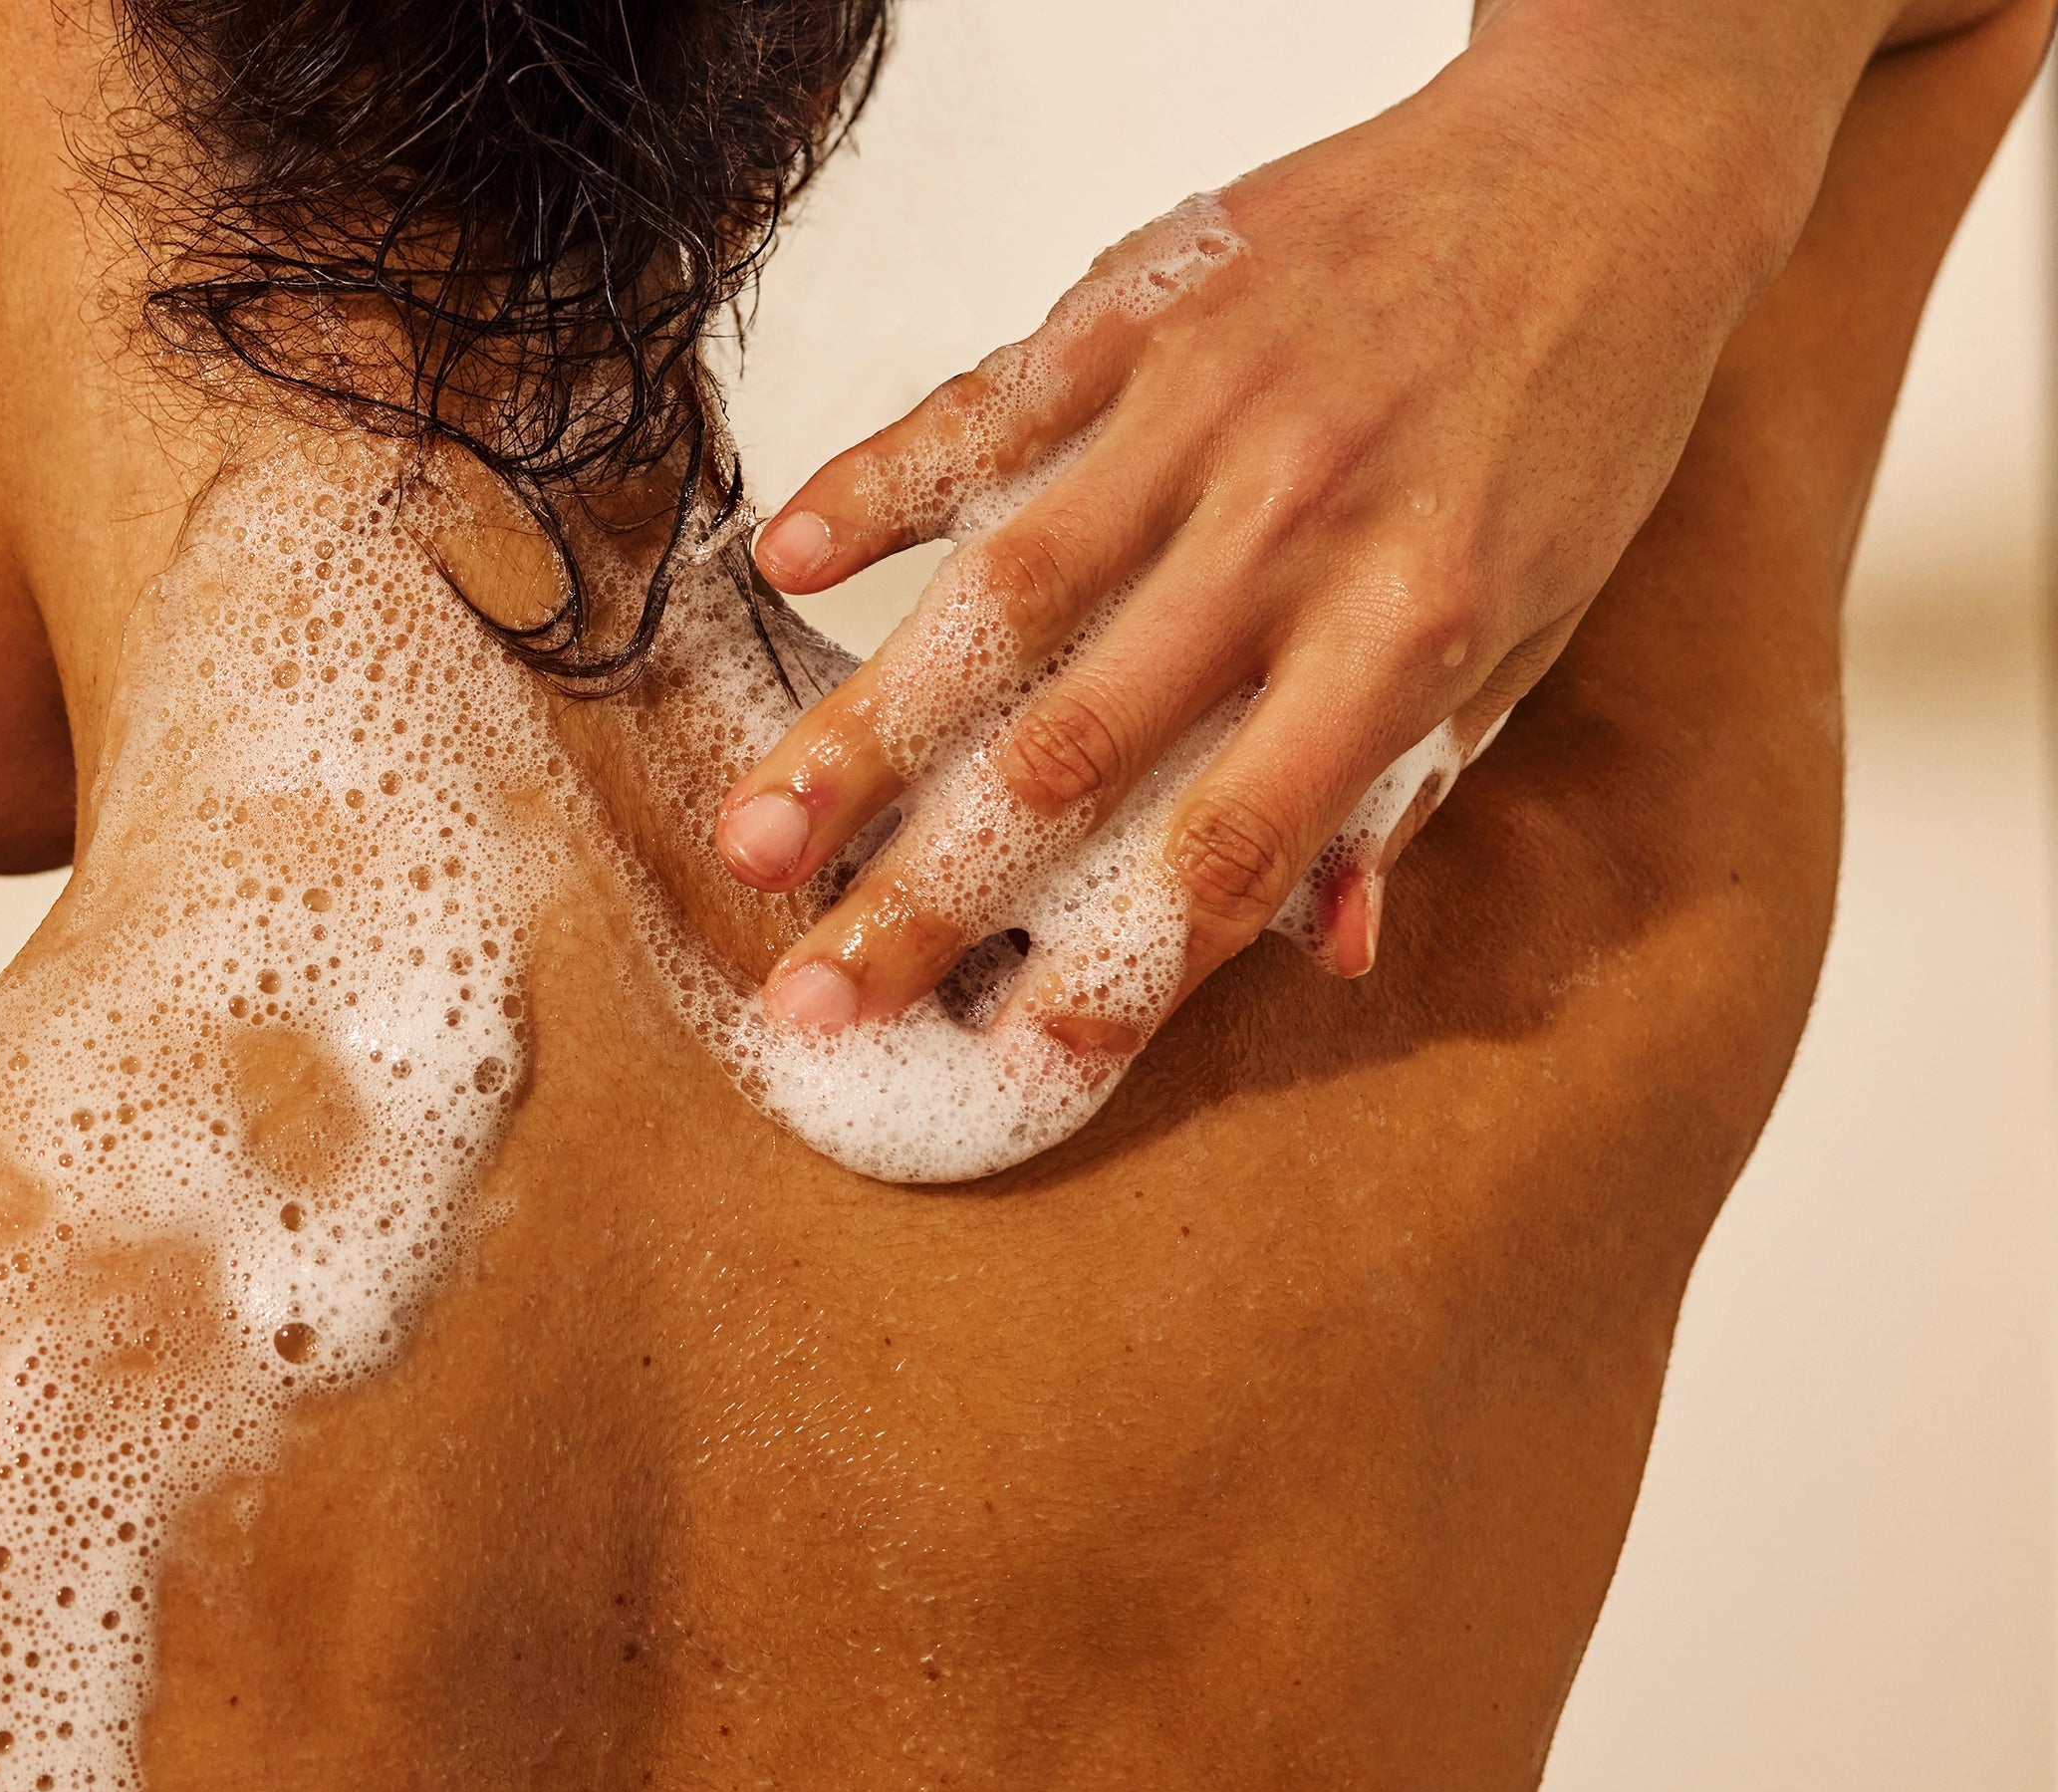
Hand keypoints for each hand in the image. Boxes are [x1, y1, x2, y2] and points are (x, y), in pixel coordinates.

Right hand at [712, 16, 1833, 1053]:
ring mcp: (1202, 415)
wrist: (1610, 159)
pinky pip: (984, 408)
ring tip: (756, 841)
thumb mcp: (1536, 623)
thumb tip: (1333, 952)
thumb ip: (1411, 781)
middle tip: (812, 992)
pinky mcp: (1141, 307)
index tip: (1015, 1058)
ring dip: (861, 734)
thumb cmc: (1578, 410)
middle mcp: (1293, 534)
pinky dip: (879, 483)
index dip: (1119, 968)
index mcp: (1407, 632)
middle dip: (926, 890)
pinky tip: (787, 562)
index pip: (1233, 844)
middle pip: (1073, 751)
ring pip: (997, 601)